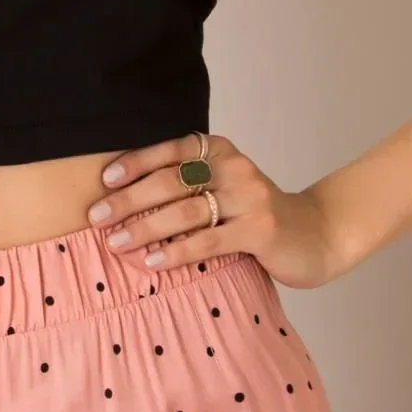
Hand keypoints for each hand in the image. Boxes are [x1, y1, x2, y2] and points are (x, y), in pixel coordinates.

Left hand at [84, 130, 346, 290]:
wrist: (315, 234)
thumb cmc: (254, 213)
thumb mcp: (223, 187)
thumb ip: (188, 184)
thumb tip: (121, 196)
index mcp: (220, 150)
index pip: (171, 150)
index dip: (135, 163)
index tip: (104, 181)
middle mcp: (235, 167)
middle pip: (171, 180)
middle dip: (129, 200)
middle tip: (97, 218)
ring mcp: (249, 197)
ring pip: (186, 211)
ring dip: (145, 228)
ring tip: (116, 243)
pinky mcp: (260, 229)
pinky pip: (208, 241)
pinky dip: (176, 251)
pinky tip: (152, 261)